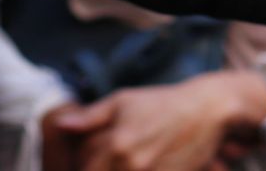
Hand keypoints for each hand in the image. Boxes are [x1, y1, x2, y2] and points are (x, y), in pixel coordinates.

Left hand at [49, 75, 252, 170]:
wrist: (205, 111)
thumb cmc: (161, 103)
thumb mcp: (122, 101)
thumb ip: (90, 117)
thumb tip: (60, 125)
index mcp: (117, 144)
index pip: (84, 168)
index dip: (81, 165)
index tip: (85, 161)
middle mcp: (132, 165)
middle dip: (94, 170)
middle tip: (104, 161)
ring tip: (121, 163)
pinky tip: (137, 166)